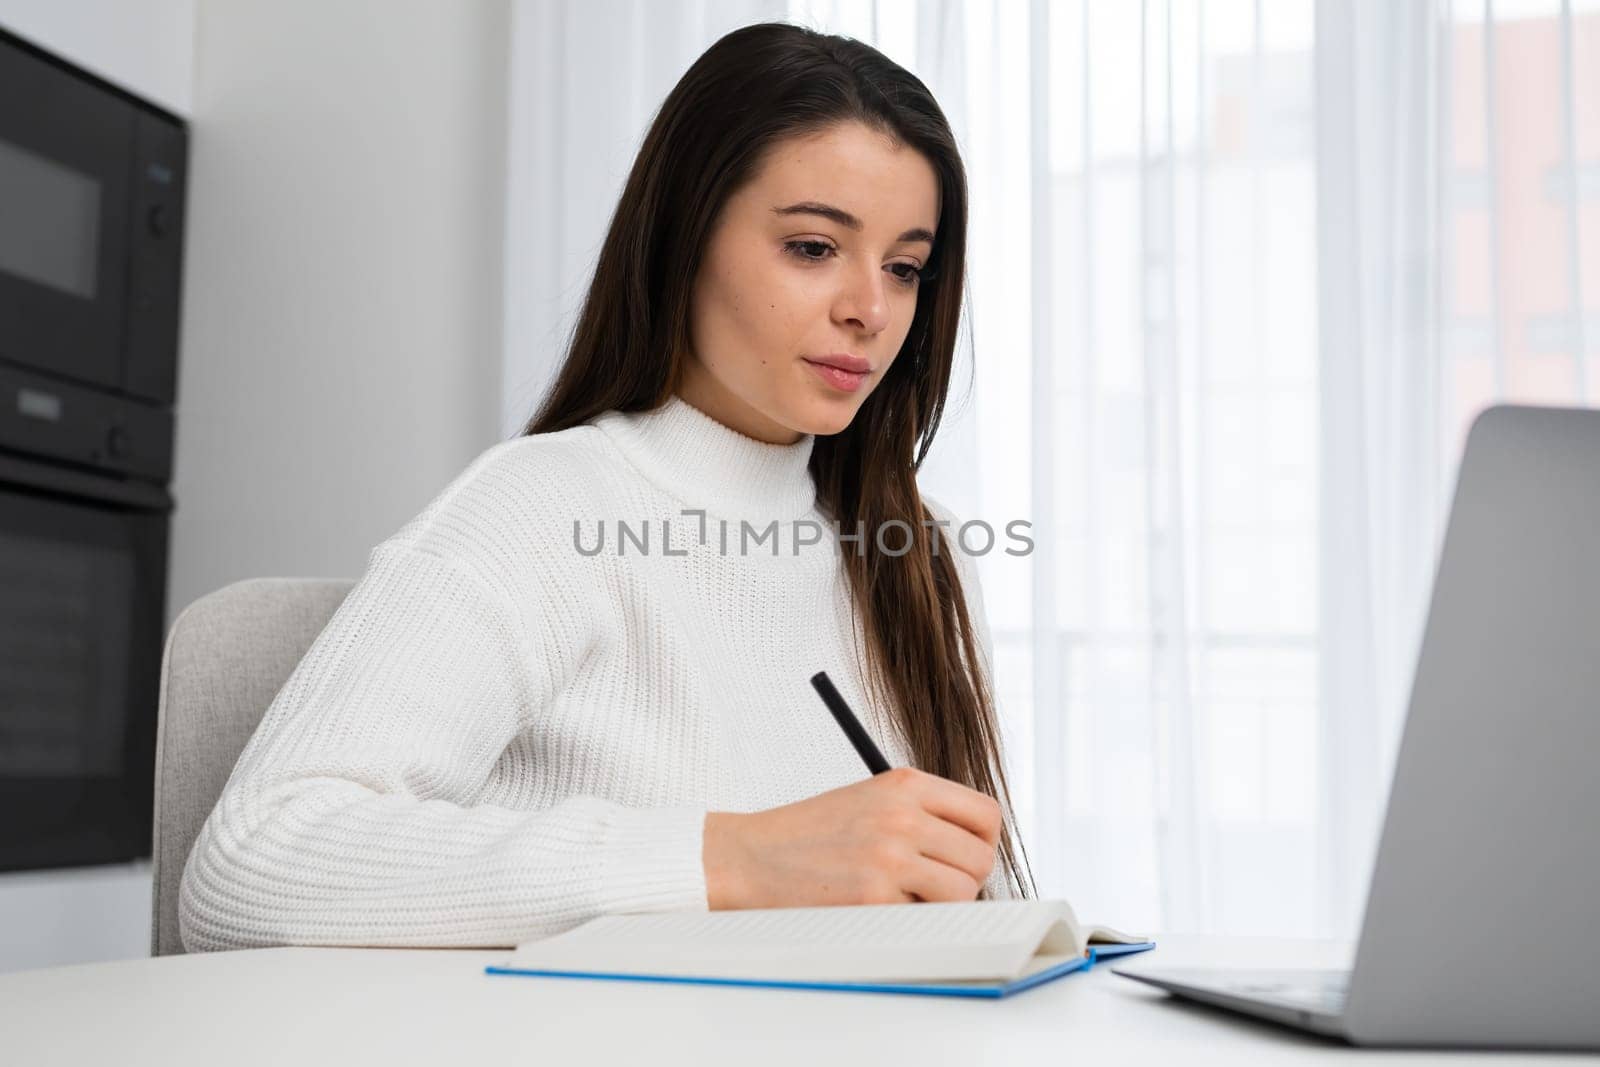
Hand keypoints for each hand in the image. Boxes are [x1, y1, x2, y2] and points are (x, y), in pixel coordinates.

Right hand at [702, 766, 1002, 908]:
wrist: (750, 858)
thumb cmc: (809, 834)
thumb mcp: (870, 799)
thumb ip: (921, 814)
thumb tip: (975, 852)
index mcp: (904, 784)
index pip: (985, 813)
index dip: (983, 842)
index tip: (966, 857)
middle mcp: (902, 816)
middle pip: (979, 858)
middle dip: (965, 880)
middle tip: (935, 886)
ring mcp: (889, 857)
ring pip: (962, 893)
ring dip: (942, 905)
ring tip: (907, 898)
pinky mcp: (875, 898)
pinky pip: (925, 919)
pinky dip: (910, 921)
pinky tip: (878, 908)